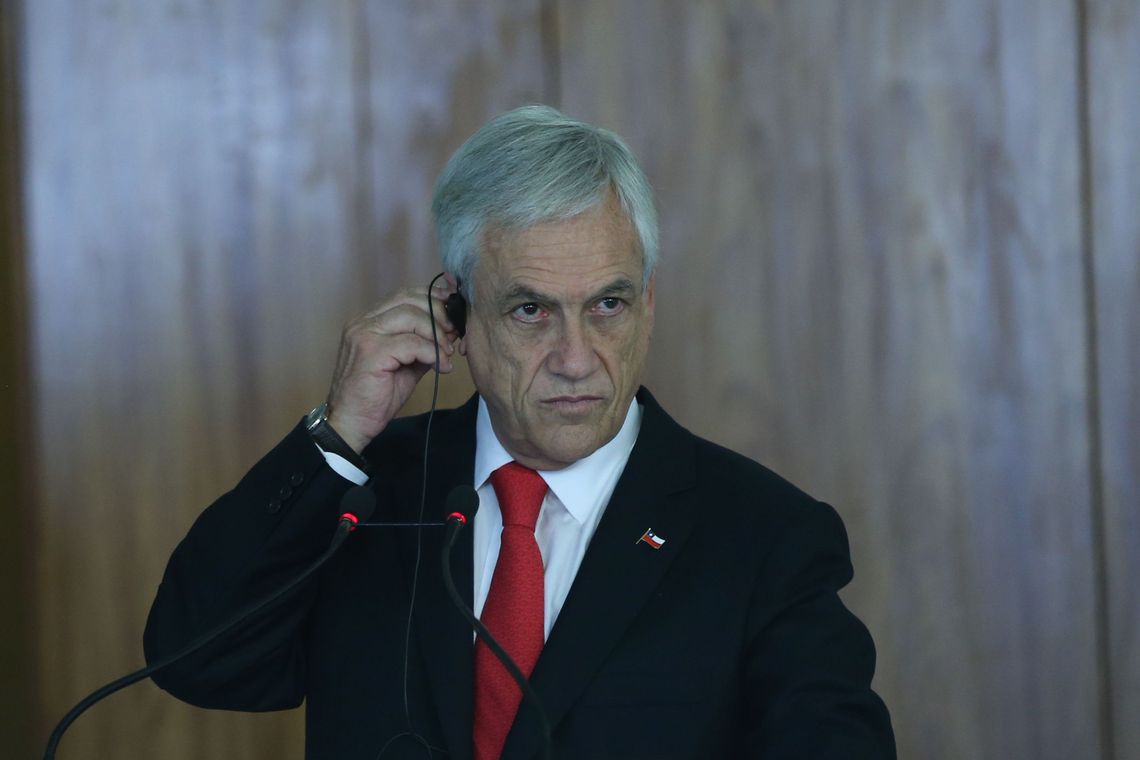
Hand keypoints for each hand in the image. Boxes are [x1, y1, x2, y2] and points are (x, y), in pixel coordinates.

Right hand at [325, 277, 460, 452]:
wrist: (350, 423)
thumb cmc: (375, 397)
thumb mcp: (406, 365)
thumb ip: (423, 345)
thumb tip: (449, 332)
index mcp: (368, 321)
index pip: (404, 295)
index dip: (432, 299)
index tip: (453, 313)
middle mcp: (363, 322)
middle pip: (409, 299)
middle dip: (439, 314)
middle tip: (454, 335)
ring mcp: (364, 335)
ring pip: (411, 316)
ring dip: (437, 334)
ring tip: (447, 354)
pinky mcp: (371, 353)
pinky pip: (412, 343)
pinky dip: (433, 353)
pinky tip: (441, 366)